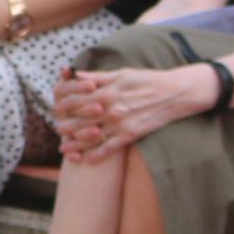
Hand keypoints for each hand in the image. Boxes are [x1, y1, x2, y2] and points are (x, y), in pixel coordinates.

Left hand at [50, 62, 209, 165]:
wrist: (175, 93)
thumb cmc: (147, 80)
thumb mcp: (121, 73)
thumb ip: (97, 77)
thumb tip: (76, 74)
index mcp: (106, 91)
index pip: (76, 101)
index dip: (63, 106)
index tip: (58, 110)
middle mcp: (110, 108)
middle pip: (78, 121)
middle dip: (65, 127)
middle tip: (58, 130)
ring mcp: (120, 123)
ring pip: (90, 138)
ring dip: (74, 145)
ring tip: (64, 149)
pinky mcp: (130, 135)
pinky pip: (108, 149)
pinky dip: (95, 156)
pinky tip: (86, 160)